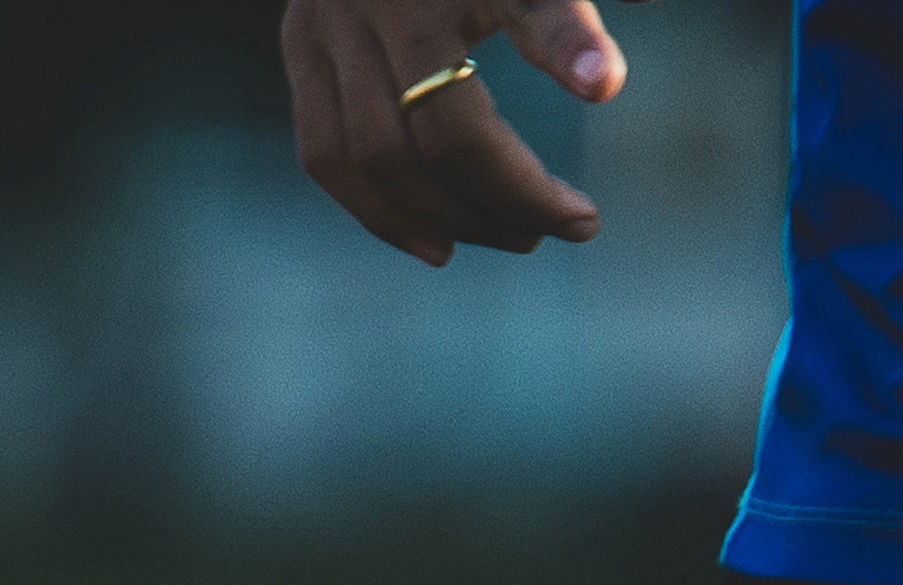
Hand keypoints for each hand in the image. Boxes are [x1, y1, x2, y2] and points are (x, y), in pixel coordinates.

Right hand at [288, 0, 632, 267]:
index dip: (523, 185)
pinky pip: (322, 151)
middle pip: (422, 144)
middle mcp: (377, 5)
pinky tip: (434, 243)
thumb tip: (602, 83)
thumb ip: (562, 16)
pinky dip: (375, 211)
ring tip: (507, 235)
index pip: (468, 114)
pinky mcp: (300, 40)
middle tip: (559, 227)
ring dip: (440, 219)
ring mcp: (326, 23)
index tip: (585, 219)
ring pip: (366, 159)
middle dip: (495, 205)